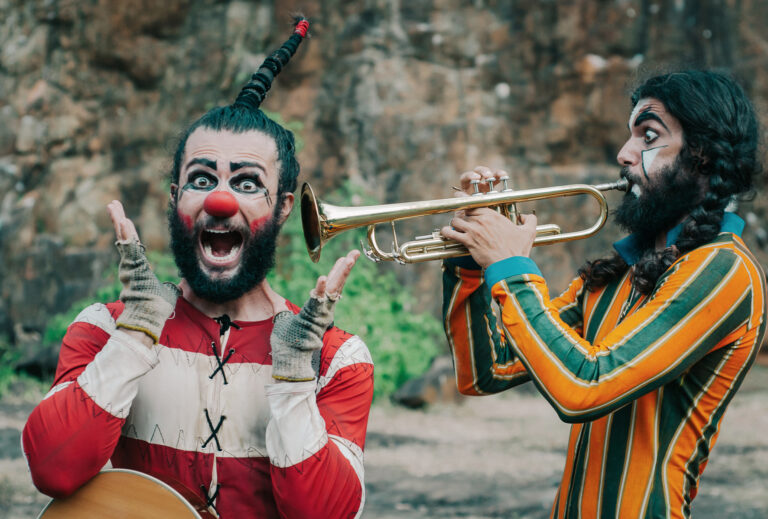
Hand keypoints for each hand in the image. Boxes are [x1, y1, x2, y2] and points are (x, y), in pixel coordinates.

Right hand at [107, 201, 178, 344]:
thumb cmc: (157, 308)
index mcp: (139, 268)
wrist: (151, 316)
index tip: (125, 219)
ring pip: (124, 238)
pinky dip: (126, 233)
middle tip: (112, 204)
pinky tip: (124, 220)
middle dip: (118, 219)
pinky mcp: (133, 265)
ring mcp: (130, 264)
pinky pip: (129, 246)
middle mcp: (131, 264)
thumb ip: (171, 289)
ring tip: (113, 205)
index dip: (129, 232)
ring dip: (119, 221)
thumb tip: (178, 290)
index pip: (133, 245)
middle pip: (125, 237)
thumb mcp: (168, 293)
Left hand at [270, 250, 359, 381]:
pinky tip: (322, 277)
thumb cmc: (287, 340)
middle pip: (337, 284)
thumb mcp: (280, 316)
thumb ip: (276, 302)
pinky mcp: (313, 318)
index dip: (338, 271)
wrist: (288, 358)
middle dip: (346, 268)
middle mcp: (323, 309)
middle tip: (354, 252)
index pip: (332, 285)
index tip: (345, 258)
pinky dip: (320, 290)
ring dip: (340, 274)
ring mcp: (320, 313)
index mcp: (319, 307)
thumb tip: (264, 290)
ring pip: (333, 290)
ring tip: (346, 258)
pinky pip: (317, 302)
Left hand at [441, 166, 536, 267]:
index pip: (476, 204)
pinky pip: (451, 233)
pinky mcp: (468, 241)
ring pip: (456, 220)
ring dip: (454, 223)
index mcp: (493, 216)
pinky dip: (447, 232)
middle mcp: (482, 220)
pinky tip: (446, 232)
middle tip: (460, 217)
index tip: (465, 202)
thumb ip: (529, 220)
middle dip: (461, 213)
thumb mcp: (528, 232)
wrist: (509, 265)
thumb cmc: (518, 250)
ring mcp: (473, 230)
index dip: (469, 204)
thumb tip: (526, 216)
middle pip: (464, 210)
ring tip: (454, 226)